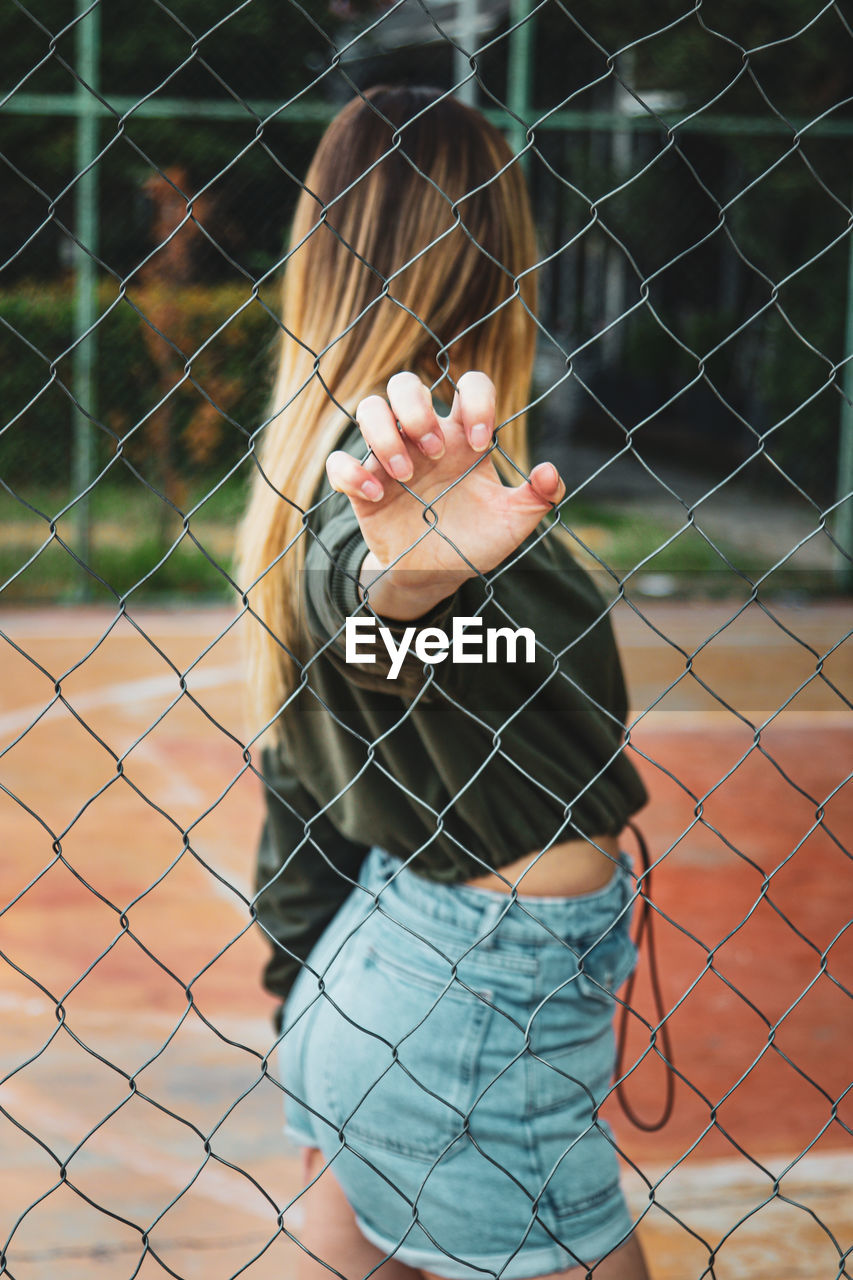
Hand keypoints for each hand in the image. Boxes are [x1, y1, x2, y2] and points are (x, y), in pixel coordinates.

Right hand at [325, 371, 565, 619]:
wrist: (438, 575)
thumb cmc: (475, 539)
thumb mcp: (515, 521)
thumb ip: (540, 496)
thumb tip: (548, 472)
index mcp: (461, 437)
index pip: (469, 385)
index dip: (477, 401)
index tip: (482, 445)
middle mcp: (422, 439)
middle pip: (405, 383)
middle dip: (418, 409)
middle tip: (436, 453)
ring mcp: (389, 459)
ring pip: (369, 408)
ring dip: (385, 435)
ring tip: (405, 475)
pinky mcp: (362, 488)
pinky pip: (340, 463)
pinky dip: (354, 474)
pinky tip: (378, 496)